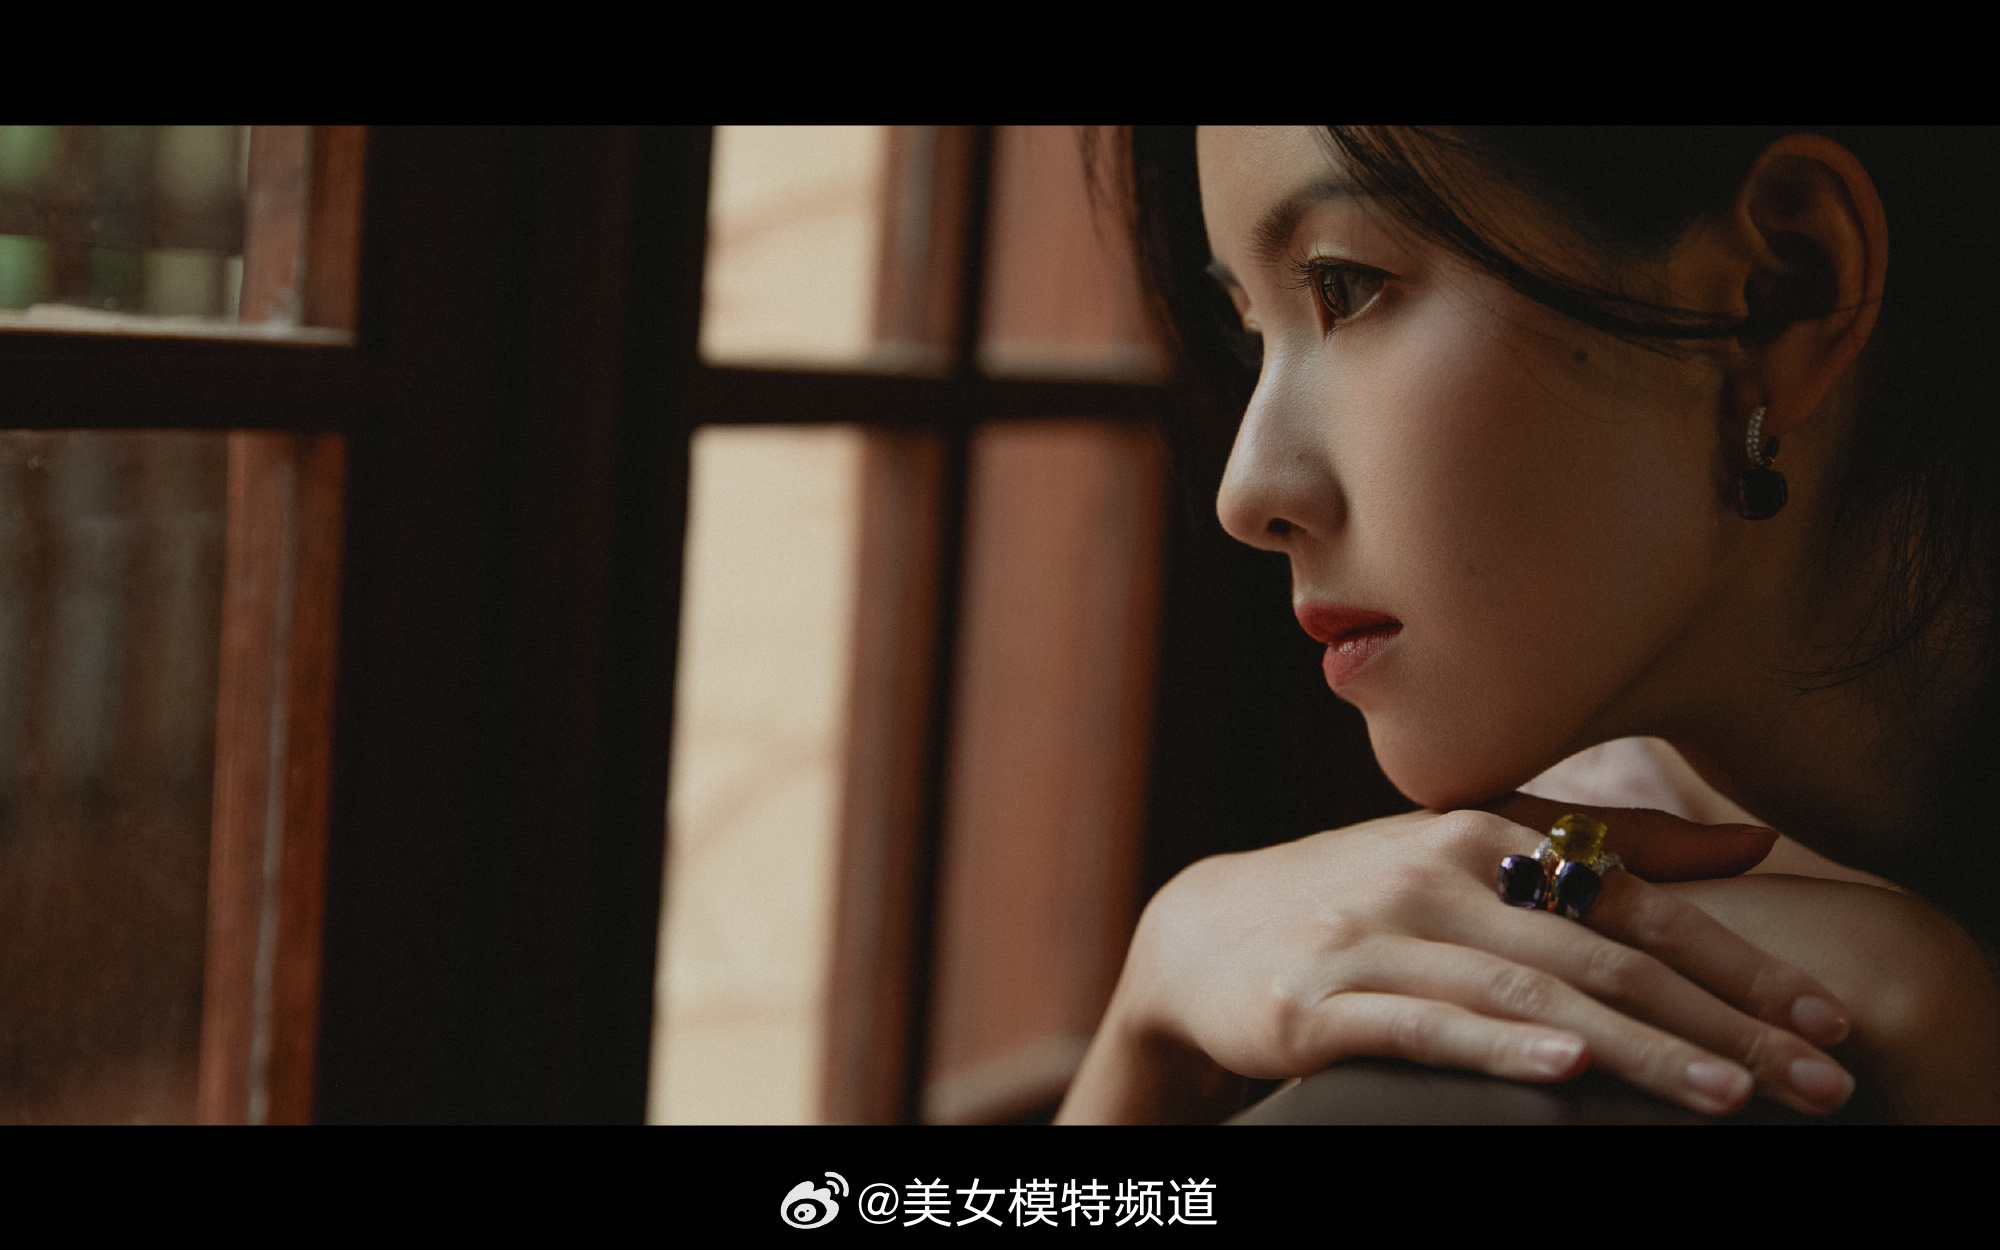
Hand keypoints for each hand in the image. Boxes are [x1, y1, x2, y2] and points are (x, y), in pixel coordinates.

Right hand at [1057, 798, 1856, 1122]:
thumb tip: (1755, 836)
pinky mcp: (1323, 1000)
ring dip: (1637, 1047)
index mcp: (1487, 832)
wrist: (1202, 933)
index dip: (1740, 960)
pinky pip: (1423, 1024)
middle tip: (1818, 1079)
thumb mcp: (1478, 853)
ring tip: (1727, 1094)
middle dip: (1721, 1022)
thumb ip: (1612, 844)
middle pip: (1602, 954)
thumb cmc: (1364, 898)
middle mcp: (1440, 873)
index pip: (1637, 899)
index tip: (1828, 1019)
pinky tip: (1566, 1067)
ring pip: (1529, 992)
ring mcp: (1379, 935)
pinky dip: (1499, 1044)